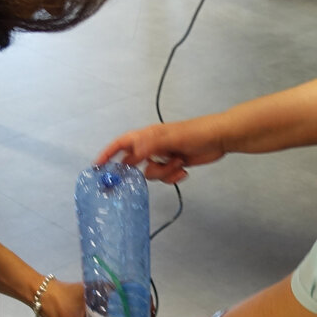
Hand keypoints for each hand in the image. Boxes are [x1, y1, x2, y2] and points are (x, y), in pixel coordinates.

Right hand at [97, 118, 225, 184]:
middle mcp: (152, 146)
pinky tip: (184, 169)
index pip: (122, 144)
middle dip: (135, 171)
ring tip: (178, 163)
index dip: (109, 153)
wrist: (219, 138)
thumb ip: (151, 145)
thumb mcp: (171, 138)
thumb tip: (134, 154)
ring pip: (151, 173)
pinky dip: (173, 176)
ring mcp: (163, 156)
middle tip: (130, 183)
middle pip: (134, 162)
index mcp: (148, 136)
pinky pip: (165, 177)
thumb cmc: (195, 134)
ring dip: (164, 173)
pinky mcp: (174, 164)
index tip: (97, 166)